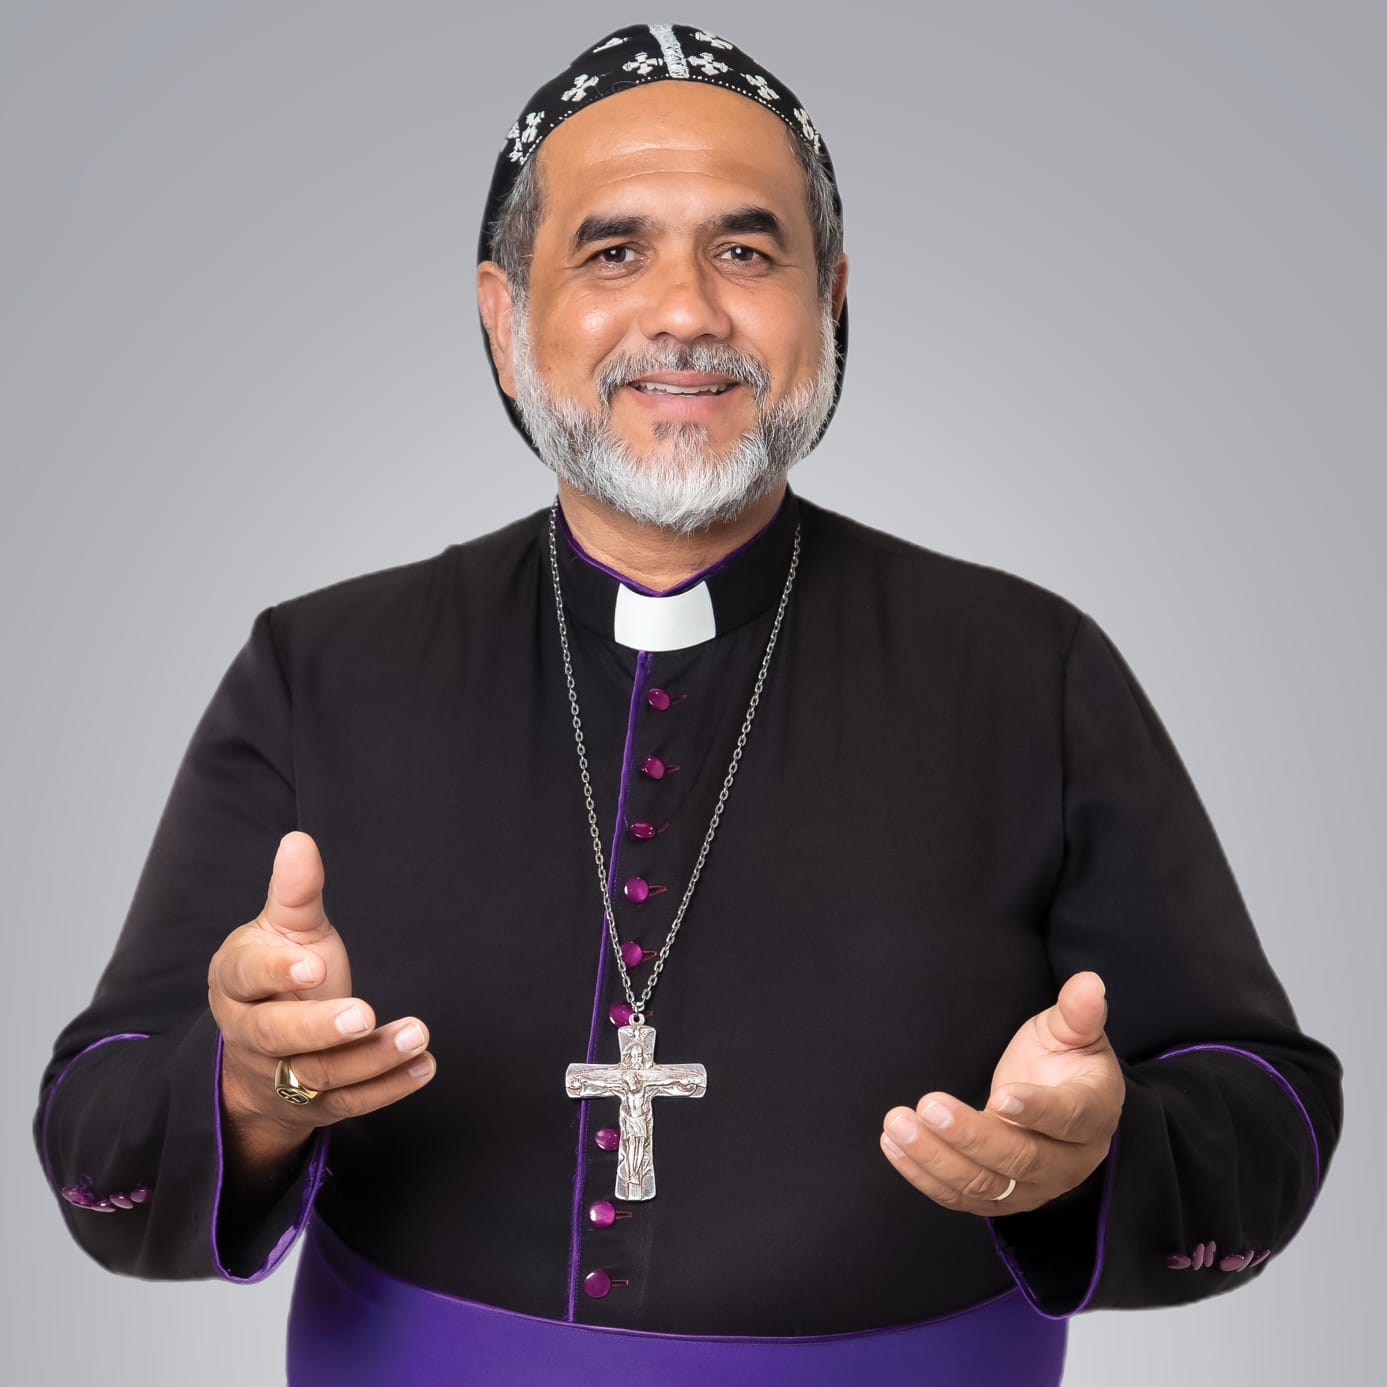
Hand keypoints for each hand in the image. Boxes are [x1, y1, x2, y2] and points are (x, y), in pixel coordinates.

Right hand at [208, 831, 435, 1167]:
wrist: (261, 1055)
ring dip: (370, 1059)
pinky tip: (424, 1065)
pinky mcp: (312, 1107)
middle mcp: (250, 1032)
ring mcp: (278, 1075)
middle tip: (364, 1014)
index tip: (314, 965)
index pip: (247, 976)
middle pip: (276, 1035)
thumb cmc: (281, 975)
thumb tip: (298, 841)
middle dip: (320, 1027)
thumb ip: (295, 892)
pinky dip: (389, 1088)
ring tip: (416, 1034)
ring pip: (318, 1075)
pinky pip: (349, 1104)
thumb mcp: (285, 930)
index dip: (278, 972)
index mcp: (237, 981)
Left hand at [879, 971, 1122, 1215]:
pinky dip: (925, 1176)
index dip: (1036, 1109)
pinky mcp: (1001, 1199)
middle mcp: (1069, 1160)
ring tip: (897, 1125)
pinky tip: (894, 1146)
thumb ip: (1077, 1012)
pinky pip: (962, 1197)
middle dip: (971, 1135)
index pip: (1068, 1118)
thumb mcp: (1072, 1032)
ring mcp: (1034, 1187)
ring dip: (936, 1158)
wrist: (1060, 1105)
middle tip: (928, 1105)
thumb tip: (1089, 982)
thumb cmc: (1064, 1062)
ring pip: (986, 1185)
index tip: (1000, 1096)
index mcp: (1093, 1113)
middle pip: (1021, 1159)